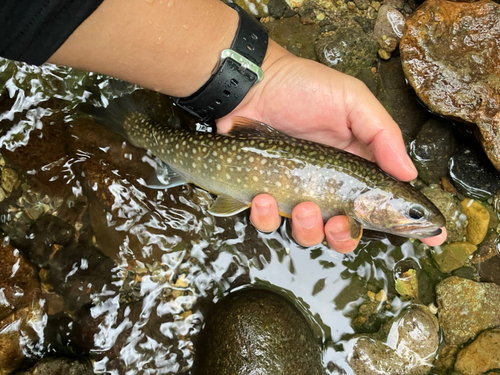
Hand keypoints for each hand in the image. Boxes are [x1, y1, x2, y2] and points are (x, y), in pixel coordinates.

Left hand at [216, 41, 446, 251]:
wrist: (253, 84)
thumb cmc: (304, 88)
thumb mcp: (352, 101)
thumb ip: (381, 135)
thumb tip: (409, 174)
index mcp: (355, 168)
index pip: (384, 202)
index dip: (408, 224)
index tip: (435, 238)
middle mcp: (328, 187)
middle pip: (345, 233)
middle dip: (343, 237)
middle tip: (338, 221)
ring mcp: (295, 194)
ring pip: (307, 235)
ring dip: (307, 228)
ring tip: (301, 206)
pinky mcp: (264, 196)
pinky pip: (268, 223)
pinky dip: (266, 217)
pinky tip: (263, 195)